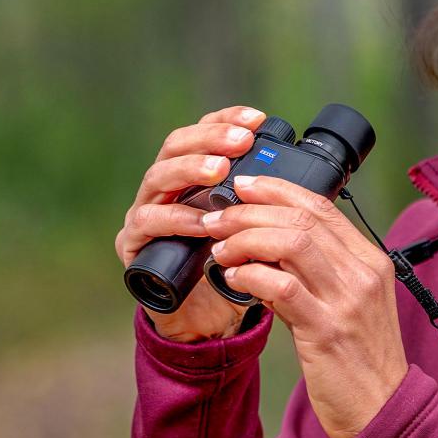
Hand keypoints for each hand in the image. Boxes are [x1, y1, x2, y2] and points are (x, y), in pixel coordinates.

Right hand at [115, 105, 268, 341]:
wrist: (205, 318)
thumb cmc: (230, 267)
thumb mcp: (251, 229)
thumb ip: (264, 204)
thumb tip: (304, 177)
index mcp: (190, 177)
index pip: (203, 134)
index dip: (226, 121)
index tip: (257, 119)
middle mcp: (163, 188)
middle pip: (175, 146)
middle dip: (208, 140)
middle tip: (241, 142)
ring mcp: (143, 213)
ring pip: (156, 178)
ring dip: (189, 171)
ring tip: (221, 173)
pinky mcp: (132, 245)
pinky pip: (147, 224)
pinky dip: (174, 220)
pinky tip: (201, 222)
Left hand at [202, 174, 408, 437]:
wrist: (384, 411)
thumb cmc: (359, 359)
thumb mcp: (347, 304)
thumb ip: (317, 272)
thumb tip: (266, 244)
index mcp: (370, 261)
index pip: (321, 206)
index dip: (277, 190)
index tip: (243, 186)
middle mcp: (363, 273)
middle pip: (302, 218)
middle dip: (251, 211)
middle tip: (217, 218)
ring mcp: (347, 301)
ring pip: (291, 243)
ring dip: (245, 239)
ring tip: (220, 249)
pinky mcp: (327, 331)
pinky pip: (281, 287)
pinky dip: (250, 276)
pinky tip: (233, 280)